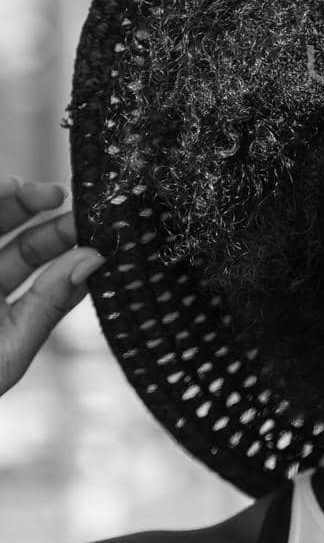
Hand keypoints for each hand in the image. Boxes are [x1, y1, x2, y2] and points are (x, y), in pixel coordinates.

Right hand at [0, 176, 105, 395]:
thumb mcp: (5, 353)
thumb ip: (45, 308)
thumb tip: (93, 261)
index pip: (37, 265)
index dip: (64, 241)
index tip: (94, 224)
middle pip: (9, 234)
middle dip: (35, 210)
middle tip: (60, 195)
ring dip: (2, 201)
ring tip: (19, 189)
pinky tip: (2, 191)